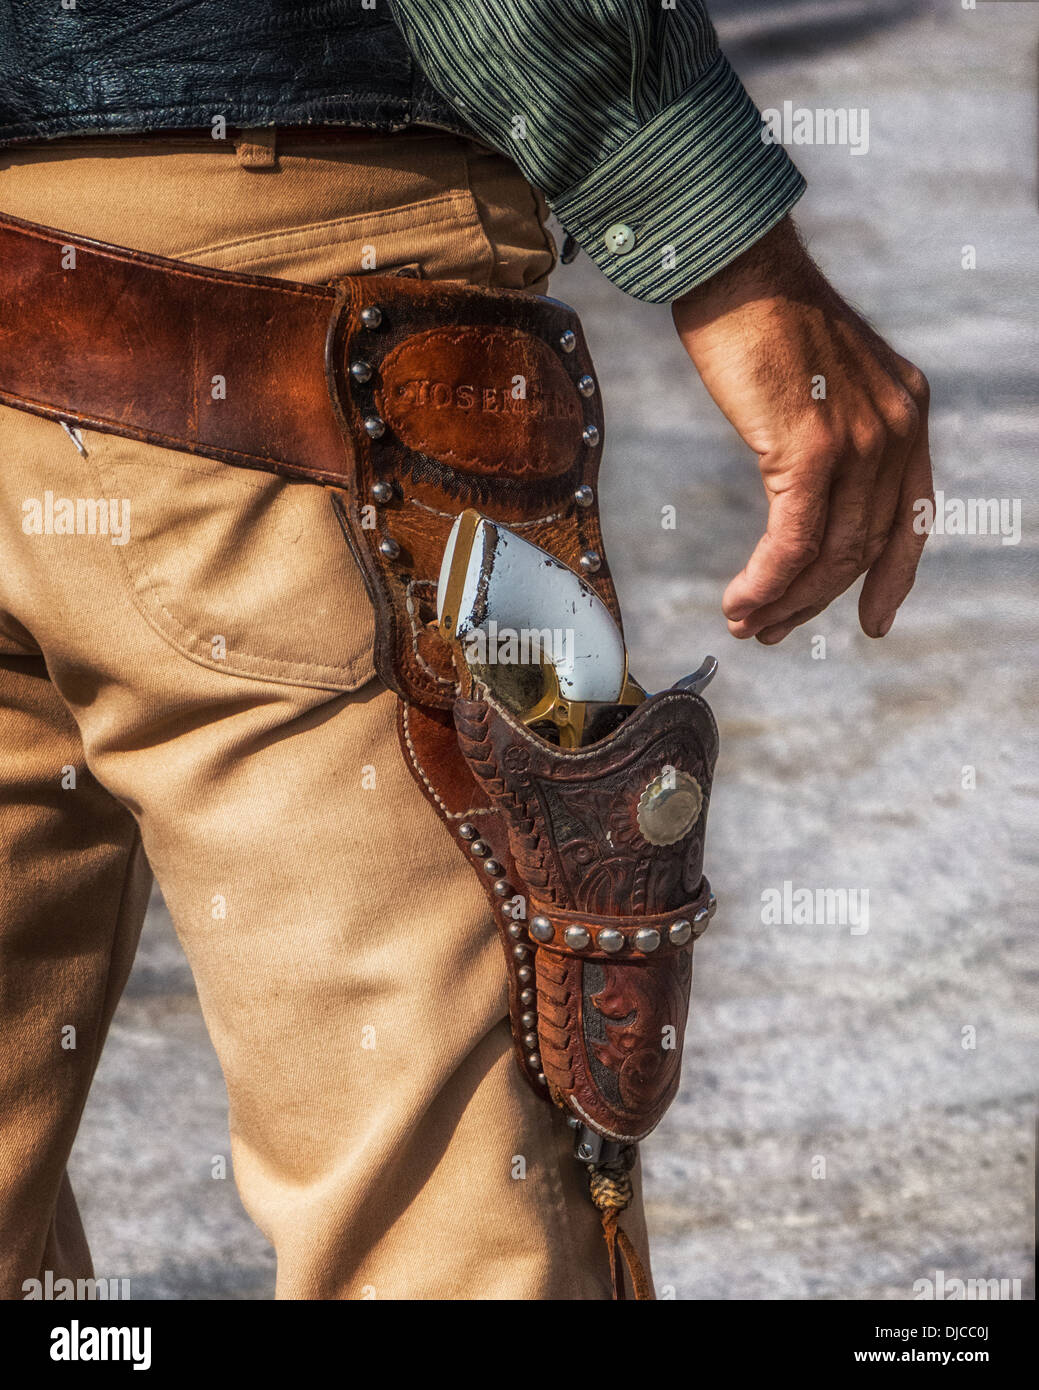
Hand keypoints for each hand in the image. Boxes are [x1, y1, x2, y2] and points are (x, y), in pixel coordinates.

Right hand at [671, 216, 931, 642]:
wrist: (736, 264)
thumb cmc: (760, 313)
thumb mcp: (820, 376)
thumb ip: (830, 426)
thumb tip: (802, 478)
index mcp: (905, 411)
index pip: (911, 517)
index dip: (893, 578)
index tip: (874, 621)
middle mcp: (895, 429)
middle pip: (863, 547)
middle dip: (815, 601)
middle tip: (772, 630)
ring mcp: (859, 440)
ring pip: (830, 554)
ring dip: (784, 601)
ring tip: (747, 624)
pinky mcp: (810, 448)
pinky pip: (793, 541)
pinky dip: (766, 582)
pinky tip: (740, 602)